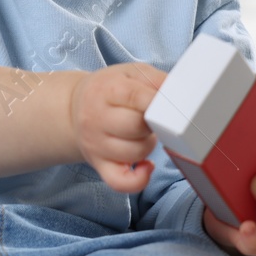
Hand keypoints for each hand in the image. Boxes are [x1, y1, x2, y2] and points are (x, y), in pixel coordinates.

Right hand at [69, 63, 167, 192]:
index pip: (137, 97)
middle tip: (153, 117)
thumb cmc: (110, 89)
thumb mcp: (130, 73)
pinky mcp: (99, 165)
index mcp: (106, 90)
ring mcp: (96, 145)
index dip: (159, 102)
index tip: (170, 103)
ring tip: (145, 133)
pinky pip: (120, 182)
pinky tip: (147, 166)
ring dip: (149, 144)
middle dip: (154, 122)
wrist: (75, 108)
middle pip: (137, 127)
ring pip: (136, 153)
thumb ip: (156, 80)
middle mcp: (96, 118)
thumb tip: (179, 95)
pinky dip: (139, 180)